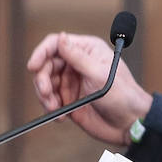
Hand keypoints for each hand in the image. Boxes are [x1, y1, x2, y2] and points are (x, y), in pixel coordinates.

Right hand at [26, 32, 151, 147]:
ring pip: (46, 84)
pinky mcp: (69, 100)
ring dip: (45, 96)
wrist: (129, 124)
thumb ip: (77, 56)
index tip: (32, 67)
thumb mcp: (99, 74)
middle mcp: (77, 64)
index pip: (55, 44)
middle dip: (42, 80)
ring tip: (54, 108)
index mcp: (86, 50)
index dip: (41, 53)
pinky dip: (50, 108)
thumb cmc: (123, 95)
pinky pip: (50, 100)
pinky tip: (60, 116)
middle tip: (46, 94)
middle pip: (46, 65)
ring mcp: (72, 82)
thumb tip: (60, 37)